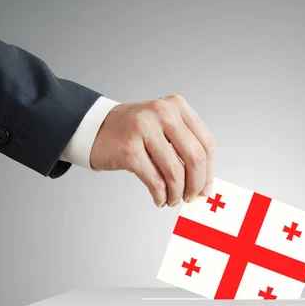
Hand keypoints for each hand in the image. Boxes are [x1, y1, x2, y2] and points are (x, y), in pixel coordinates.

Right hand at [90, 95, 214, 207]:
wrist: (95, 127)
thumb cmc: (133, 132)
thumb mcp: (164, 129)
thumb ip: (185, 149)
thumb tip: (205, 184)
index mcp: (177, 106)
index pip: (206, 144)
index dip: (209, 172)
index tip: (206, 188)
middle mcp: (163, 113)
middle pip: (195, 158)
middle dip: (195, 184)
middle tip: (190, 197)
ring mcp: (145, 129)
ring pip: (175, 172)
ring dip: (176, 193)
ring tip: (171, 199)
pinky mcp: (129, 149)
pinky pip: (155, 180)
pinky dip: (160, 195)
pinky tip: (159, 199)